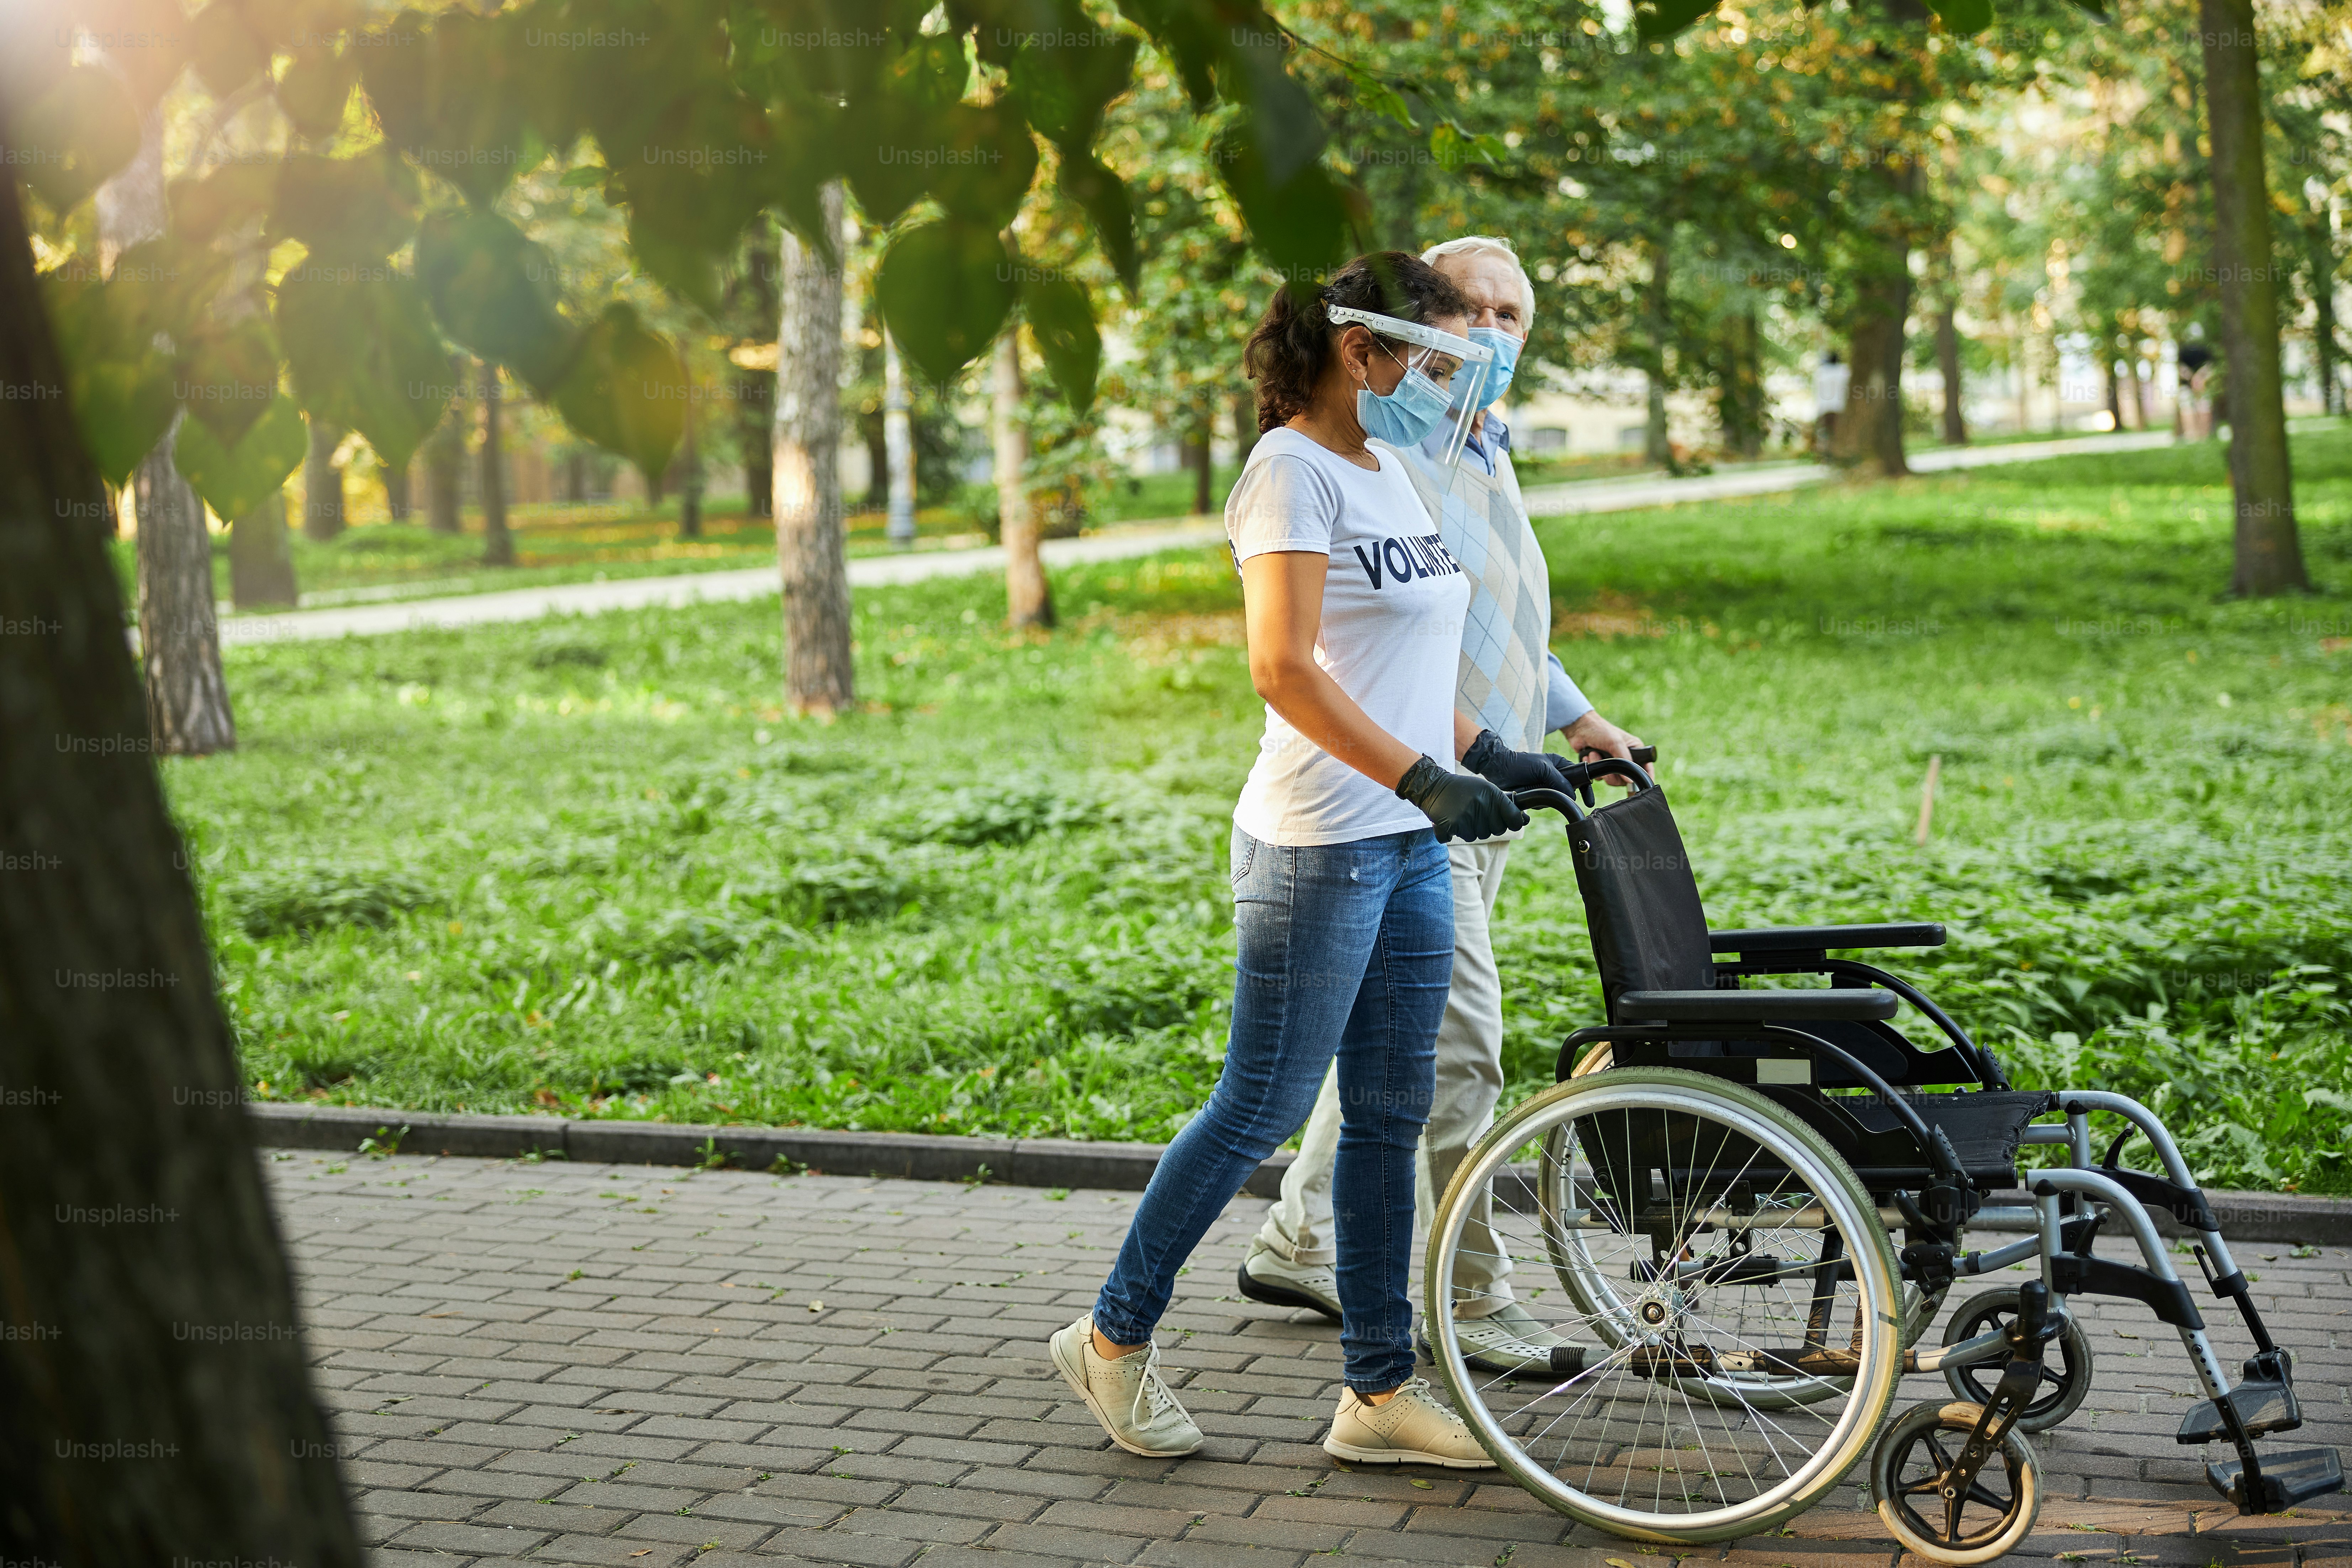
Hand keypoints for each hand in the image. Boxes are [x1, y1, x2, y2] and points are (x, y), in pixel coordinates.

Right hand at [1395, 756, 1529, 843]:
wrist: (1433, 785)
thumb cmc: (1464, 789)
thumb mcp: (1486, 789)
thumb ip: (1505, 804)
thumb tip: (1526, 821)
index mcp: (1492, 794)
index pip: (1514, 819)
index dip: (1513, 823)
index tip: (1507, 821)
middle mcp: (1481, 805)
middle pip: (1496, 831)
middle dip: (1487, 825)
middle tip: (1475, 813)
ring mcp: (1466, 815)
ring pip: (1478, 835)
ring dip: (1469, 829)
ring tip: (1461, 814)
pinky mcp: (1452, 824)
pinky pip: (1460, 837)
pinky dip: (1453, 832)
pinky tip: (1450, 819)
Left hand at [1460, 729, 1574, 792]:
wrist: (1497, 768)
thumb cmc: (1520, 763)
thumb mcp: (1542, 769)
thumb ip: (1559, 781)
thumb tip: (1572, 796)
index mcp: (1560, 763)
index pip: (1579, 776)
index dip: (1585, 788)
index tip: (1588, 801)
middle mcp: (1555, 774)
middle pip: (1567, 791)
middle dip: (1559, 795)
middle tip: (1547, 792)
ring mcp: (1545, 784)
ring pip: (1554, 799)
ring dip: (1544, 799)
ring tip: (1532, 789)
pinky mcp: (1535, 793)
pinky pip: (1542, 803)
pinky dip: (1535, 802)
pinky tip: (1527, 793)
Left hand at [1559, 710, 1645, 787]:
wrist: (1580, 729)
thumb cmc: (1600, 730)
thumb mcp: (1615, 742)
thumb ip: (1624, 760)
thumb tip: (1629, 779)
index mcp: (1635, 750)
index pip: (1645, 767)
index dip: (1644, 776)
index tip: (1641, 784)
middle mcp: (1626, 758)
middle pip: (1626, 779)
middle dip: (1613, 773)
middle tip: (1606, 763)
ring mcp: (1613, 763)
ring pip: (1612, 780)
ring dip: (1601, 769)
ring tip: (1595, 754)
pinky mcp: (1602, 767)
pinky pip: (1600, 777)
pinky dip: (1593, 767)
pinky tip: (1590, 756)